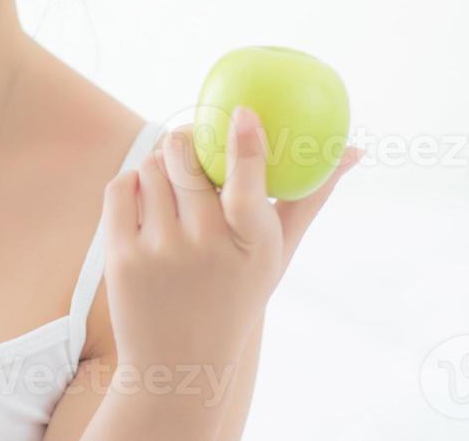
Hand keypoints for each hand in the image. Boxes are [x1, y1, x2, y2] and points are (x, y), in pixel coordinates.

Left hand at [101, 109, 362, 375]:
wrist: (181, 362)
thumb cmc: (236, 295)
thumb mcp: (275, 254)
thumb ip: (308, 199)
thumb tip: (354, 150)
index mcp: (252, 245)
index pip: (251, 188)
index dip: (246, 146)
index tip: (243, 114)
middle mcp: (206, 247)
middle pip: (184, 158)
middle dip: (184, 141)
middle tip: (190, 144)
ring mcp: (160, 252)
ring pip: (151, 167)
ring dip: (159, 165)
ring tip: (172, 187)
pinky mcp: (122, 256)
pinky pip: (121, 187)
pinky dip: (132, 183)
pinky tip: (146, 201)